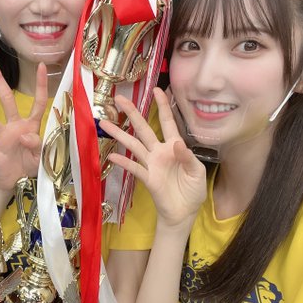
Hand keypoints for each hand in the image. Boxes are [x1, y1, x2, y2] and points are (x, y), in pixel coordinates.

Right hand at [0, 56, 47, 191]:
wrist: (17, 182)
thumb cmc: (31, 164)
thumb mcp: (40, 158)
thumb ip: (37, 145)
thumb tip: (25, 134)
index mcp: (30, 126)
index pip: (37, 103)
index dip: (40, 85)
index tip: (41, 65)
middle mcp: (14, 126)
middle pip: (7, 99)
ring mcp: (2, 136)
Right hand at [99, 88, 206, 227]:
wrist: (184, 213)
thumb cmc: (193, 191)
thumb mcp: (197, 173)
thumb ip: (188, 158)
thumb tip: (177, 143)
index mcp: (174, 147)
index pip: (168, 122)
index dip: (163, 106)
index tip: (157, 89)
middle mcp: (160, 151)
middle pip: (144, 128)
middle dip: (132, 113)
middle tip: (118, 99)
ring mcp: (151, 164)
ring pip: (134, 145)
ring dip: (119, 134)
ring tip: (104, 123)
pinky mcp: (147, 178)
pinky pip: (134, 168)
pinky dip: (124, 161)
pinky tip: (112, 155)